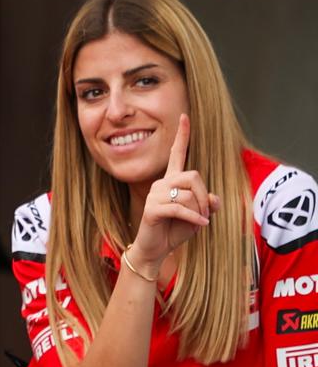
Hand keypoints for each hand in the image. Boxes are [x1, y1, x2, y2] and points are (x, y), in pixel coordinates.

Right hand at [125, 112, 219, 276]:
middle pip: (192, 175)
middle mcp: (161, 184)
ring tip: (199, 221)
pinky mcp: (152, 209)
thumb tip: (214, 198)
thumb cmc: (175, 230)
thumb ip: (208, 203)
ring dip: (199, 209)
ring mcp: (154, 195)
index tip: (184, 116)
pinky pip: (179, 207)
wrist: (155, 250)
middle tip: (205, 212)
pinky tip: (200, 226)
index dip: (182, 135)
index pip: (177, 154)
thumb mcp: (198, 215)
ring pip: (187, 193)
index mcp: (171, 181)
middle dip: (203, 194)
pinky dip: (193, 217)